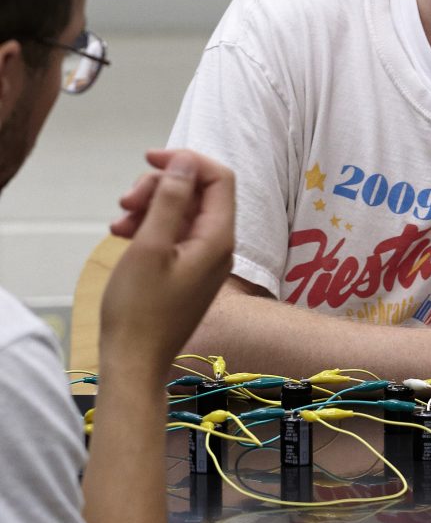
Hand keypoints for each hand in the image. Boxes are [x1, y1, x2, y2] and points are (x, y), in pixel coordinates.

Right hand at [101, 149, 234, 374]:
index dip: (187, 161)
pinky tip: (121, 235)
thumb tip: (185, 163)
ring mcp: (204, 259)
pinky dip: (150, 227)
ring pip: (182, 211)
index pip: (219, 178)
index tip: (149, 159)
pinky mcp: (188, 270)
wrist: (135, 362)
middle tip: (126, 201)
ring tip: (118, 223)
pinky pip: (174, 234)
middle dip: (161, 186)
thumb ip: (170, 200)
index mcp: (219, 237)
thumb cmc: (140, 309)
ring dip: (150, 207)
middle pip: (198, 192)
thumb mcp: (150, 246)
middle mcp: (220, 245)